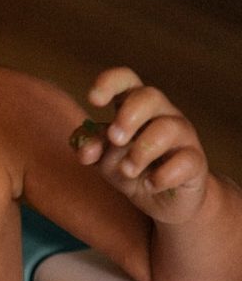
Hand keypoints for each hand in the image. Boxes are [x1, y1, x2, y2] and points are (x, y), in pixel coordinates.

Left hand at [70, 67, 208, 223]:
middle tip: (115, 139)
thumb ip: (91, 148)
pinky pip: (185, 161)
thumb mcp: (105, 158)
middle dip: (128, 117)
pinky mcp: (195, 161)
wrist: (162, 200)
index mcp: (134, 106)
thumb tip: (86, 150)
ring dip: (141, 151)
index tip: (93, 100)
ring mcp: (182, 135)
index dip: (109, 83)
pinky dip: (164, 175)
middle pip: (149, 96)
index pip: (126, 79)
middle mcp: (160, 114)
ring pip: (167, 128)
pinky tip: (152, 184)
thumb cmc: (131, 168)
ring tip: (127, 171)